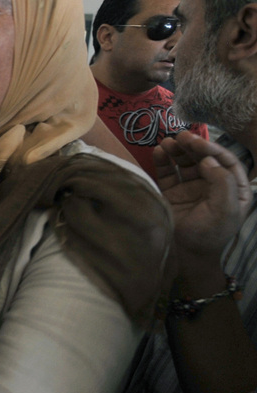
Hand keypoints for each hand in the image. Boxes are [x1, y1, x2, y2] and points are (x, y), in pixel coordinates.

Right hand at [153, 132, 250, 263]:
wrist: (183, 256)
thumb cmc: (209, 235)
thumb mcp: (225, 210)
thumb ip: (222, 182)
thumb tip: (207, 160)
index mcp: (234, 190)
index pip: (227, 162)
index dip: (213, 149)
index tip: (197, 143)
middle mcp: (213, 186)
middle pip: (205, 158)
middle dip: (193, 146)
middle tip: (180, 137)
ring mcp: (191, 188)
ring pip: (186, 162)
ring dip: (177, 150)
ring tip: (167, 143)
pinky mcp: (172, 192)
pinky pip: (168, 172)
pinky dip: (163, 160)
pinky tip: (158, 151)